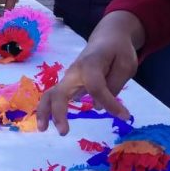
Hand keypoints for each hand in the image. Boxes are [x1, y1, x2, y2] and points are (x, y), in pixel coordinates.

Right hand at [37, 14, 138, 135]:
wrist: (108, 37)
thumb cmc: (118, 50)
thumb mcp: (126, 65)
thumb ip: (113, 85)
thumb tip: (98, 106)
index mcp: (90, 65)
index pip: (96, 88)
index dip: (109, 103)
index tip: (125, 115)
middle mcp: (74, 72)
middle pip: (58, 93)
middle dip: (57, 113)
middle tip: (64, 132)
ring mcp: (68, 78)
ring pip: (50, 95)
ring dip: (44, 112)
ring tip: (43, 129)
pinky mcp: (69, 84)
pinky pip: (55, 97)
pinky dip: (49, 110)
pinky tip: (47, 124)